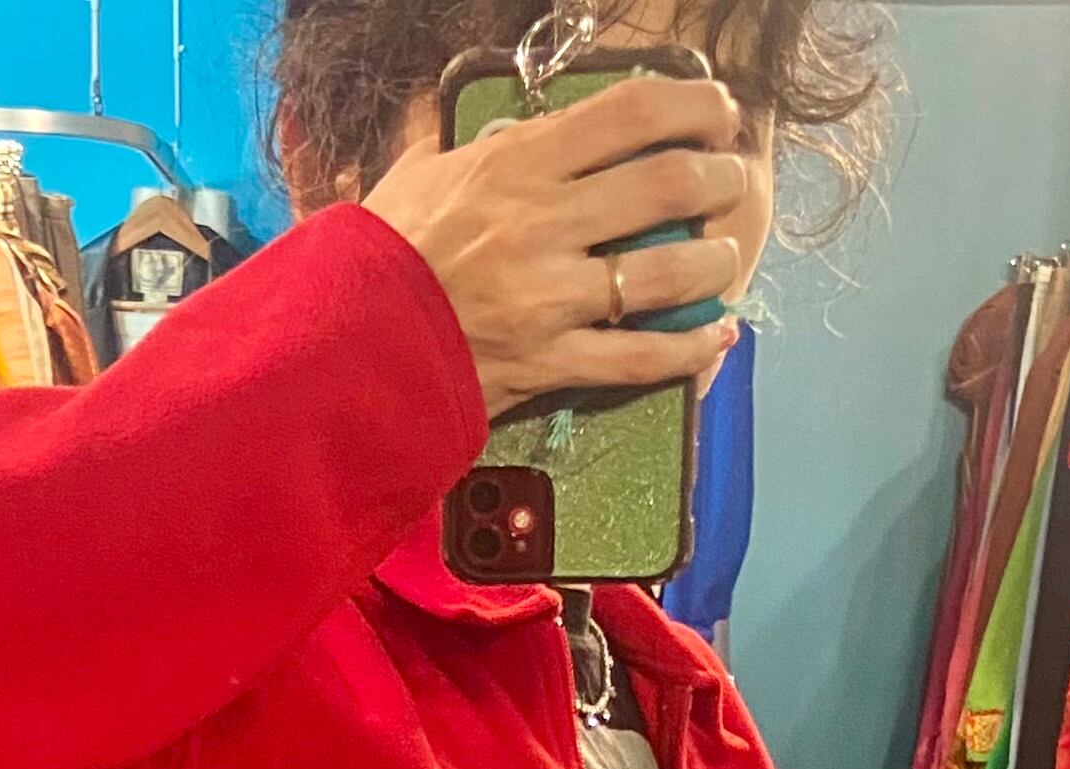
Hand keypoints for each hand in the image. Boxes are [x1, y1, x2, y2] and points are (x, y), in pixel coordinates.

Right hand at [363, 75, 747, 420]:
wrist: (343, 345)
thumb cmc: (378, 256)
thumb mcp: (419, 174)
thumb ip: (469, 144)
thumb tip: (490, 119)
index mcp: (516, 166)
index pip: (630, 113)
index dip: (691, 104)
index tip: (716, 109)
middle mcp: (544, 224)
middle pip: (666, 185)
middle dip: (715, 178)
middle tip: (726, 182)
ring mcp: (551, 298)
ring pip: (667, 272)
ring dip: (714, 263)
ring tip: (723, 259)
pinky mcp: (550, 363)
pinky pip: (641, 359)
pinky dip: (691, 348)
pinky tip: (716, 335)